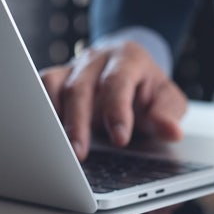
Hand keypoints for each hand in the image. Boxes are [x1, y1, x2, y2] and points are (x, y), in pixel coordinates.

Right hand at [39, 42, 187, 160]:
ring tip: (57, 149)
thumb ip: (169, 115)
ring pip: (53, 86)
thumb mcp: (168, 99)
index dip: (117, 111)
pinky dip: (41, 112)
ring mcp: (73, 68)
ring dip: (53, 119)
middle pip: (80, 86)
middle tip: (79, 154)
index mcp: (128, 59)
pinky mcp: (58, 79)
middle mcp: (97, 60)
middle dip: (78, 122)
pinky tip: (45, 136)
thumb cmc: (147, 88)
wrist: (132, 70)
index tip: (120, 139)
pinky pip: (41, 90)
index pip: (117, 82)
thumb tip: (172, 132)